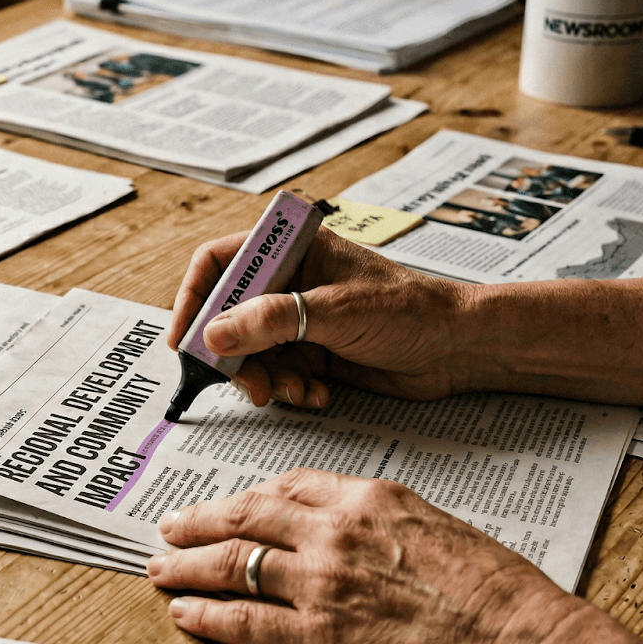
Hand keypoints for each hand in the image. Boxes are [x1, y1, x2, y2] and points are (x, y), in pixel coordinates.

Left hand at [147, 468, 588, 643]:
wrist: (518, 643)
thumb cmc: (495, 592)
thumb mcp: (436, 526)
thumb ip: (384, 522)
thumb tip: (355, 528)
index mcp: (368, 499)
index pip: (288, 487)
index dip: (248, 496)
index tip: (228, 503)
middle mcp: (335, 532)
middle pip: (246, 517)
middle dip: (200, 521)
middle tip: (171, 527)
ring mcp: (322, 584)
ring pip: (234, 564)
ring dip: (188, 567)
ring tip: (161, 569)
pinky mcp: (317, 638)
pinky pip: (245, 621)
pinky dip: (208, 616)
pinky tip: (186, 613)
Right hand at [168, 227, 473, 407]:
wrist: (457, 349)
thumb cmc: (410, 312)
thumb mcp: (335, 312)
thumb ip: (272, 321)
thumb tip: (214, 333)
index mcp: (292, 249)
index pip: (219, 262)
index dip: (194, 300)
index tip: (185, 341)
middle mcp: (289, 281)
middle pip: (228, 315)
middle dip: (234, 354)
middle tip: (247, 383)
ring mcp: (299, 318)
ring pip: (250, 352)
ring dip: (266, 378)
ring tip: (294, 390)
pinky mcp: (312, 351)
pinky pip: (276, 373)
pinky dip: (289, 389)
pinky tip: (316, 394)